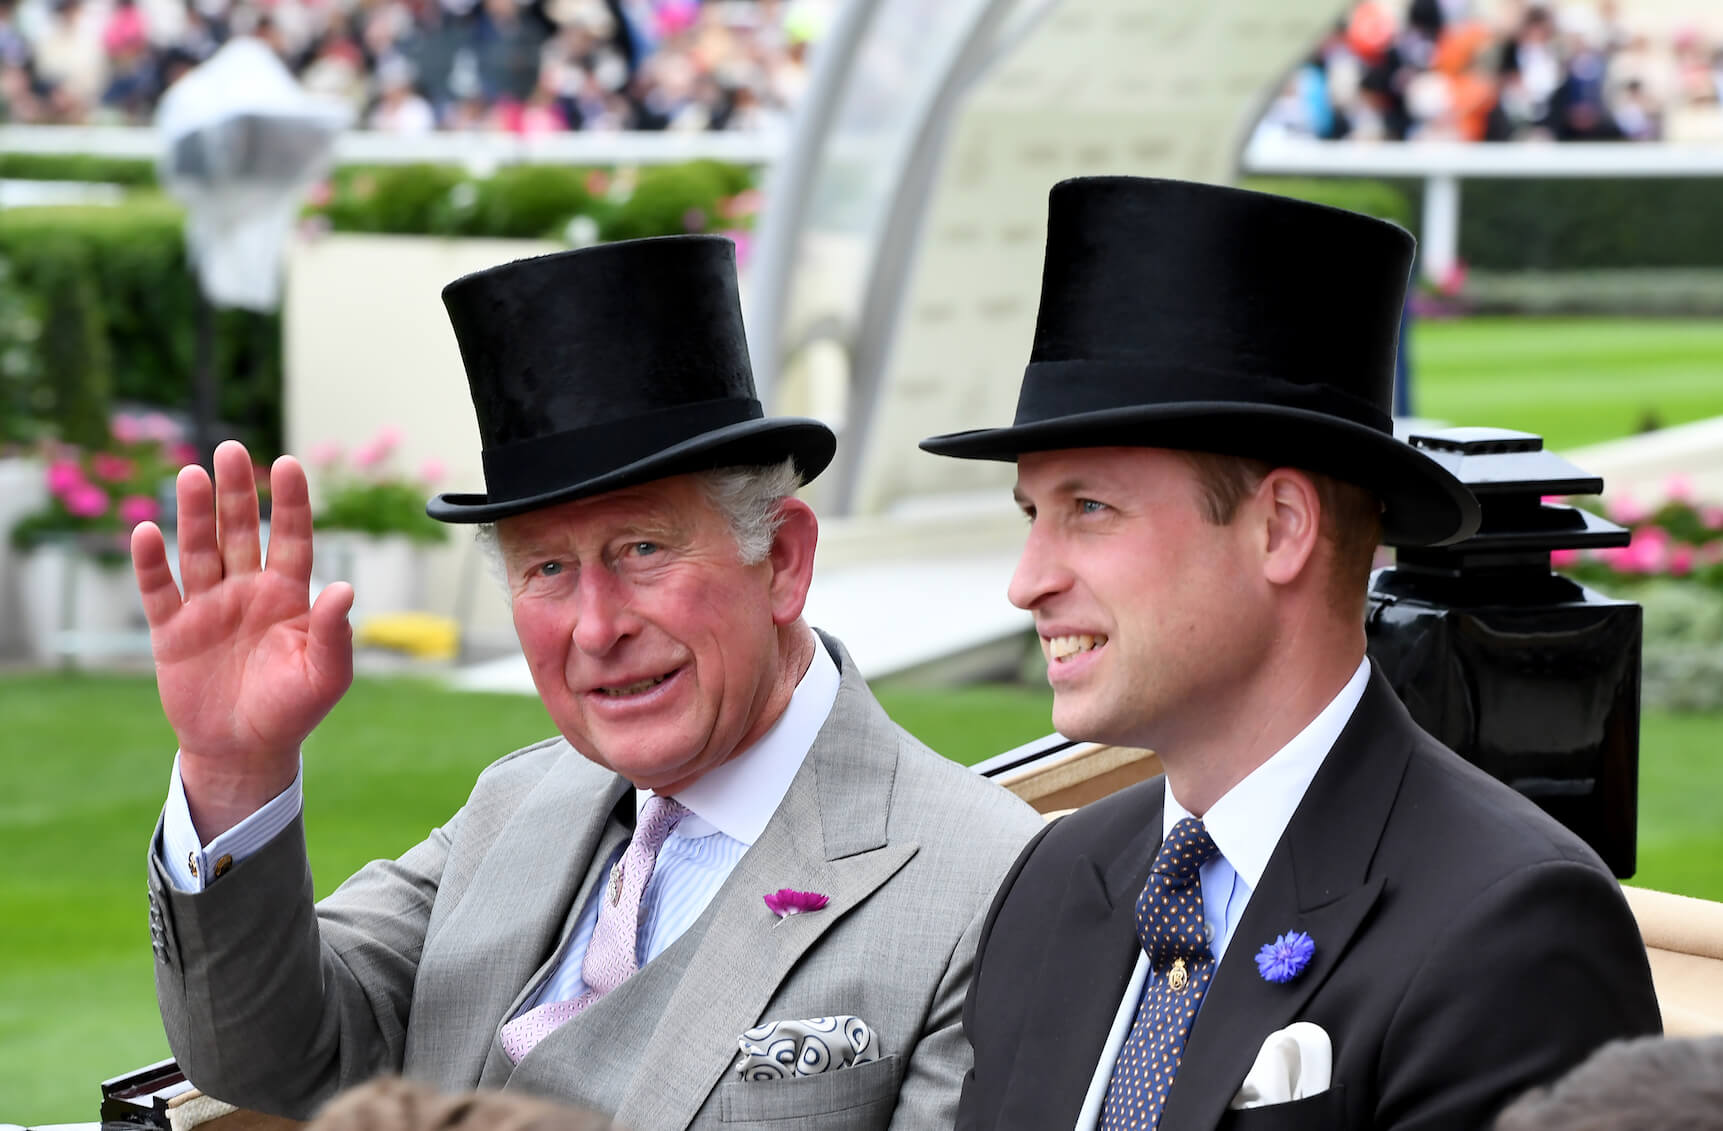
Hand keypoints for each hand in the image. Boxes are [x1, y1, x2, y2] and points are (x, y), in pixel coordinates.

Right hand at [132, 440, 354, 839]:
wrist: (244, 750)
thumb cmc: (292, 710)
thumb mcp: (326, 676)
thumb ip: (334, 633)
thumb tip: (345, 588)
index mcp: (288, 596)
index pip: (292, 538)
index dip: (289, 503)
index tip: (287, 464)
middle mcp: (247, 591)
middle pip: (240, 531)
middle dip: (237, 492)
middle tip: (230, 449)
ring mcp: (208, 607)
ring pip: (199, 550)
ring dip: (195, 514)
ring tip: (192, 474)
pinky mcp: (172, 631)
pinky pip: (159, 590)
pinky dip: (151, 563)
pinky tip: (147, 531)